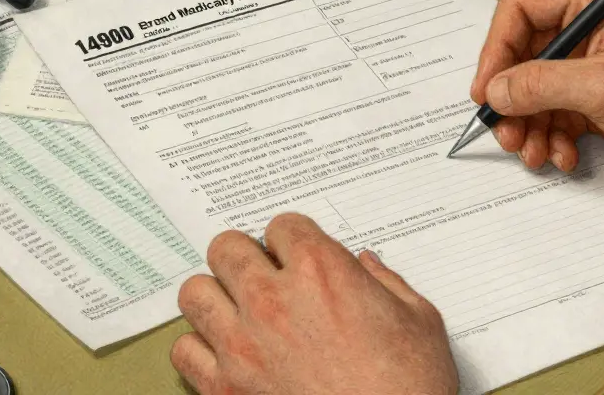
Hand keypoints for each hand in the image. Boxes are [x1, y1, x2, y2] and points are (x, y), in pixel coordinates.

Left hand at [171, 213, 458, 394]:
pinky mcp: (224, 389)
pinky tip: (227, 354)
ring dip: (216, 297)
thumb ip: (387, 283)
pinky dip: (201, 348)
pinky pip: (184, 350)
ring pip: (194, 293)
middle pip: (226, 247)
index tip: (299, 256)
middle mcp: (273, 300)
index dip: (293, 240)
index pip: (282, 226)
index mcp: (323, 272)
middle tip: (263, 276)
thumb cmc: (410, 388)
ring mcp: (242, 345)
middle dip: (245, 257)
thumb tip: (366, 266)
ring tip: (238, 311)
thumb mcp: (419, 321)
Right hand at [470, 0, 603, 183]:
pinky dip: (553, 139)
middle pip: (522, 57)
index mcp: (592, 1)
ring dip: (530, 127)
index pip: (520, 11)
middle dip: (512, 99)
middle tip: (507, 134)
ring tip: (536, 154)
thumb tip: (496, 90)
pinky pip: (556, 117)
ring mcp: (593, 67)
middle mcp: (589, 29)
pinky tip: (564, 157)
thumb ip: (541, 85)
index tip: (487, 90)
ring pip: (535, 93)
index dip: (496, 50)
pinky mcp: (600, 102)